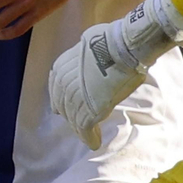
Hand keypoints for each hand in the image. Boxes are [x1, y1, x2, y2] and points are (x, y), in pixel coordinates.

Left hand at [49, 0, 182, 149]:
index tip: (59, 108)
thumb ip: (85, 51)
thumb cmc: (115, 39)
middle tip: (75, 123)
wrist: (126, 46)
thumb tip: (90, 43)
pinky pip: (85, 128)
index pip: (56, 86)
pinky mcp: (91, 109)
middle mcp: (66, 82)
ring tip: (87, 136)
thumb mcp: (89, 41)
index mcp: (63, 65)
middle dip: (69, 114)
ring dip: (80, 128)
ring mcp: (78, 96)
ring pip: (74, 118)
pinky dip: (89, 137)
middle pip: (63, 104)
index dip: (58, 98)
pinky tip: (94, 143)